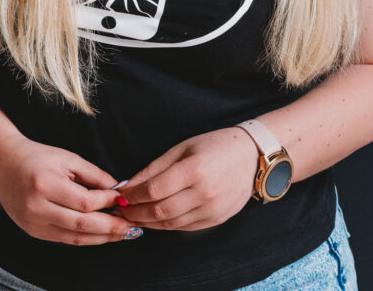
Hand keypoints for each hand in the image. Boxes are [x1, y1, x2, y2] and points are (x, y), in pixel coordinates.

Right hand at [0, 134, 141, 245]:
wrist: (3, 166)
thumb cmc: (37, 157)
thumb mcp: (66, 158)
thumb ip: (93, 174)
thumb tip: (118, 189)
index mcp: (46, 185)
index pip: (84, 202)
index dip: (107, 203)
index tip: (123, 200)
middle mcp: (38, 208)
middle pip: (81, 225)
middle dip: (110, 228)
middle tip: (132, 228)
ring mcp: (34, 224)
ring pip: (74, 238)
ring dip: (101, 238)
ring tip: (122, 234)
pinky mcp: (34, 232)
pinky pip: (65, 240)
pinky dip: (85, 239)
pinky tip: (101, 235)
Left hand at [113, 127, 257, 231]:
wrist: (251, 157)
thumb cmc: (214, 146)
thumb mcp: (182, 148)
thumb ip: (155, 168)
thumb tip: (129, 185)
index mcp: (194, 169)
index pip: (154, 190)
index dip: (133, 195)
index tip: (121, 195)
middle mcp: (204, 193)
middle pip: (160, 211)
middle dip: (135, 212)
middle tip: (121, 210)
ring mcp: (212, 209)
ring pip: (170, 223)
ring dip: (147, 222)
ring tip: (133, 216)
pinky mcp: (216, 220)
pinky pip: (184, 227)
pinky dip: (166, 225)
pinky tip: (154, 219)